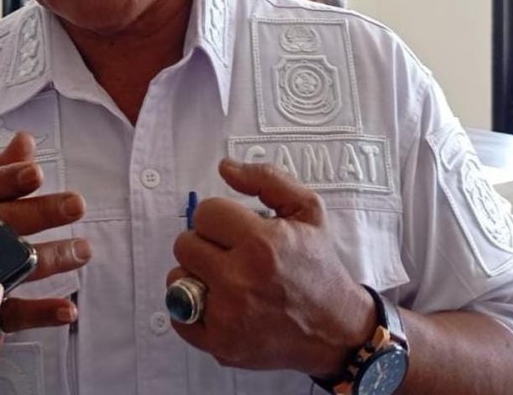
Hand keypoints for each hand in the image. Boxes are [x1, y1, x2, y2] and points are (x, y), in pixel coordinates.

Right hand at [0, 132, 89, 334]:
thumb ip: (2, 169)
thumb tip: (24, 140)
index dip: (8, 179)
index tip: (36, 173)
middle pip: (1, 224)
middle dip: (40, 214)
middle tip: (76, 204)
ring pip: (11, 267)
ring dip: (50, 259)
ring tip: (83, 250)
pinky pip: (10, 316)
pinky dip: (38, 313)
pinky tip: (67, 309)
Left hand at [166, 158, 373, 374]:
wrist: (336, 329)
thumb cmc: (318, 267)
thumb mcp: (307, 210)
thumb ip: (266, 179)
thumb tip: (224, 167)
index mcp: (261, 244)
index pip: (205, 213)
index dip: (219, 217)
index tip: (236, 229)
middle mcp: (241, 281)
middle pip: (185, 244)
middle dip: (206, 243)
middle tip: (229, 252)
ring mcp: (228, 317)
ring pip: (177, 278)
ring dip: (196, 274)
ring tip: (224, 278)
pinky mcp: (221, 345)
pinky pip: (178, 316)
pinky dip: (191, 307)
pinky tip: (217, 301)